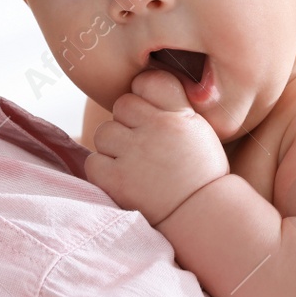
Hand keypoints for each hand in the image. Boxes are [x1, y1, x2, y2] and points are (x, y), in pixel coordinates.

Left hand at [85, 70, 229, 225]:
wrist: (202, 215)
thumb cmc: (199, 172)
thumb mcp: (198, 128)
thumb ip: (173, 105)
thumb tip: (141, 84)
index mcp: (179, 114)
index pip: (148, 81)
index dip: (144, 93)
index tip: (151, 111)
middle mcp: (156, 129)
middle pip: (122, 106)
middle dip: (129, 122)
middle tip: (143, 145)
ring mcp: (135, 154)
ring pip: (104, 133)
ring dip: (114, 147)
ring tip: (134, 164)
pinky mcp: (117, 180)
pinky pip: (93, 162)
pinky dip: (103, 170)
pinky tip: (122, 178)